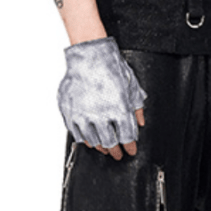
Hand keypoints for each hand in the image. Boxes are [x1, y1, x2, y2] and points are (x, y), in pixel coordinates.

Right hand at [57, 36, 146, 160]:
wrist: (88, 56)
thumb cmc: (111, 67)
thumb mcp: (131, 86)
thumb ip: (136, 107)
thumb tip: (140, 123)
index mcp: (119, 109)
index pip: (127, 137)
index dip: (130, 146)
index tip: (130, 150)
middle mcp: (100, 115)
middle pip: (110, 143)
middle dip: (116, 151)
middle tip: (117, 154)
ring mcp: (83, 115)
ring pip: (93, 141)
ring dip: (101, 146)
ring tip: (105, 148)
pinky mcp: (70, 113)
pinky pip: (77, 134)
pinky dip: (85, 139)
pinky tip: (90, 140)